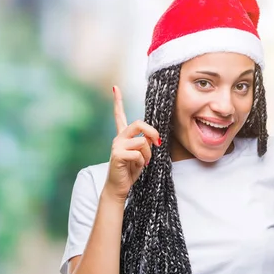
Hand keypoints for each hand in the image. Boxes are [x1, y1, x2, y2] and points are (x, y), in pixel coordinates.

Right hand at [104, 85, 160, 201]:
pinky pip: (139, 154)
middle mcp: (118, 137)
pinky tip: (135, 167)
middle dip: (153, 132)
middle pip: (139, 123)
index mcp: (123, 136)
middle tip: (158, 143)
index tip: (115, 88)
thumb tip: (152, 137)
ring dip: (148, 154)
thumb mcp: (142, 153)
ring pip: (142, 142)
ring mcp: (116, 145)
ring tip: (143, 162)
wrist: (119, 186)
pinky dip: (143, 162)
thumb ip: (146, 142)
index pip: (119, 115)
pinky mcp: (117, 155)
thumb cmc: (131, 170)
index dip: (117, 102)